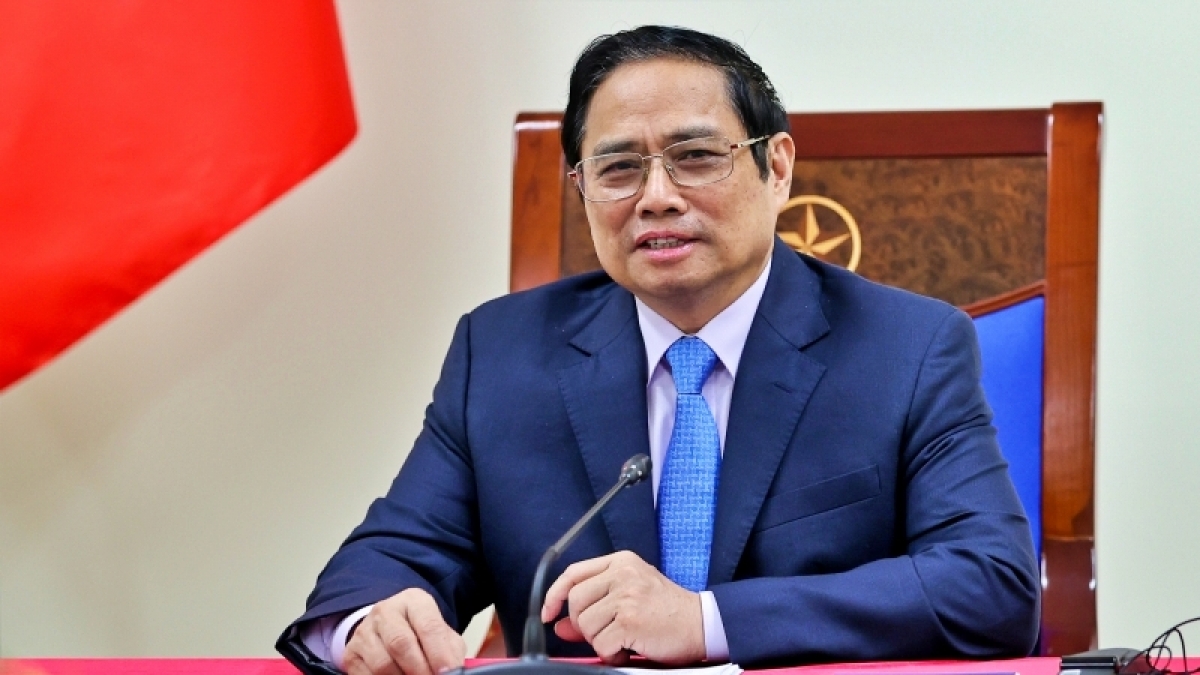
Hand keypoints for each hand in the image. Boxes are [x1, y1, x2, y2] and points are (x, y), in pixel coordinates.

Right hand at [343, 588, 465, 674]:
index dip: (439, 653)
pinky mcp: (351, 653)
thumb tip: (454, 670)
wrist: (390, 630)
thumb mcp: (442, 635)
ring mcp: (365, 631)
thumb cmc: (421, 633)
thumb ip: (449, 650)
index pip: (428, 626)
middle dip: (419, 669)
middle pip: (401, 643)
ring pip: (382, 663)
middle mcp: (385, 611)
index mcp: (413, 601)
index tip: (448, 672)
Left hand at [540, 551, 704, 665]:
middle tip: (605, 632)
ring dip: (599, 641)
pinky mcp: (630, 620)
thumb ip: (593, 608)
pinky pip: (600, 644)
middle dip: (583, 625)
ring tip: (623, 640)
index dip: (554, 594)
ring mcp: (626, 596)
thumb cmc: (667, 611)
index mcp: (621, 562)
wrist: (701, 624)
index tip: (548, 613)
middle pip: (575, 601)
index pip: (573, 573)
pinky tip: (629, 649)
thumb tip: (558, 625)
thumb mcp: (629, 599)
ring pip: (584, 625)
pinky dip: (611, 654)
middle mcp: (622, 573)